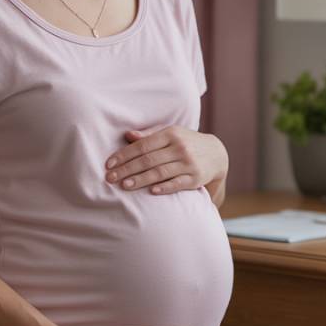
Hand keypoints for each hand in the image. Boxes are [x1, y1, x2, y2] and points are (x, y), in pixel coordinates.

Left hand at [105, 126, 227, 195]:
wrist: (216, 154)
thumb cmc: (186, 142)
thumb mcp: (171, 133)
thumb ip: (149, 135)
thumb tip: (128, 135)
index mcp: (170, 134)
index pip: (142, 145)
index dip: (124, 155)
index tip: (109, 164)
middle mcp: (179, 147)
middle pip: (148, 160)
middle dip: (127, 169)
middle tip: (110, 178)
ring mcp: (188, 163)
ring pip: (160, 172)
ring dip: (141, 179)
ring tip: (124, 185)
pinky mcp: (195, 178)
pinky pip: (177, 183)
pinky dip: (165, 187)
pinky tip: (152, 191)